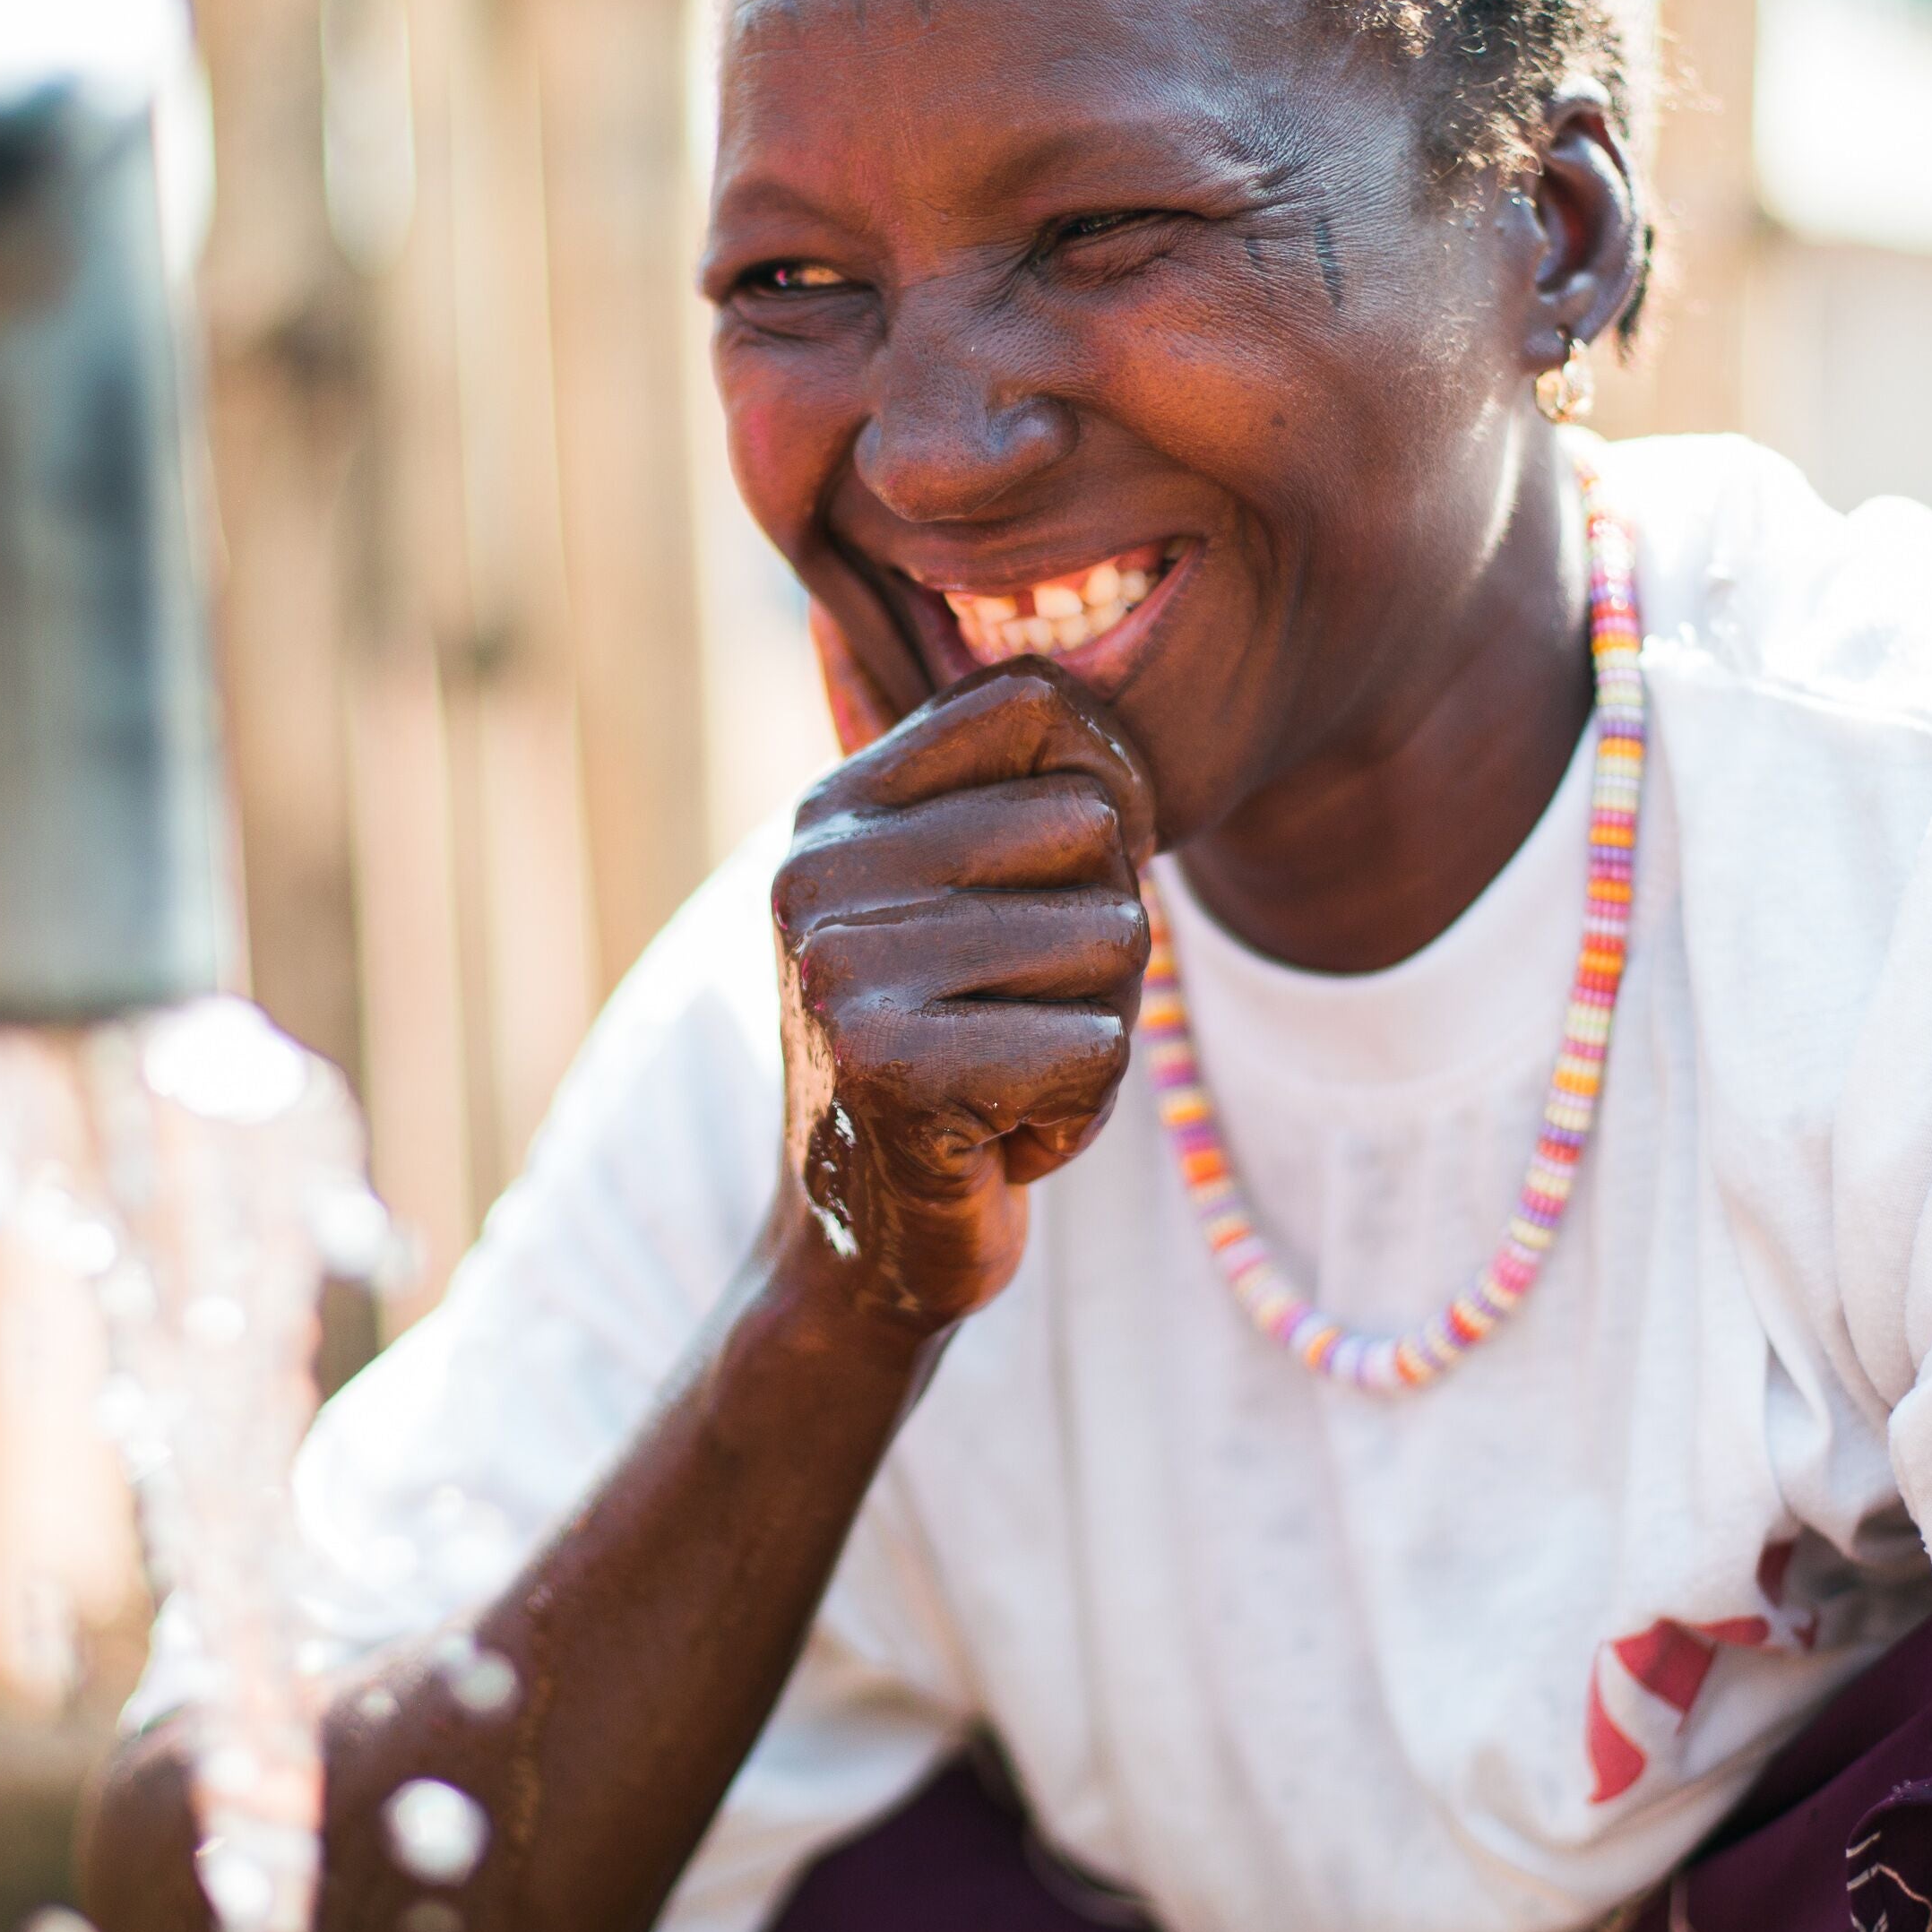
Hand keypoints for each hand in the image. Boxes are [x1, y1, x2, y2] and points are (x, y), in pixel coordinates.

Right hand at [772, 664, 1156, 1332]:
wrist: (860, 1252)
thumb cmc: (943, 1060)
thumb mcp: (947, 901)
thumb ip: (992, 791)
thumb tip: (1045, 680)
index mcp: (834, 809)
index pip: (1037, 698)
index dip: (1107, 784)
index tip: (1069, 883)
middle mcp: (819, 870)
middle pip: (1095, 825)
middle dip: (1103, 939)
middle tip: (1018, 1015)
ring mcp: (841, 968)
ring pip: (1112, 940)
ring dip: (1097, 1031)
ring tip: (1002, 1075)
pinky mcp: (887, 1068)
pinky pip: (1097, 1050)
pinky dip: (1079, 1114)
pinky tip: (995, 1137)